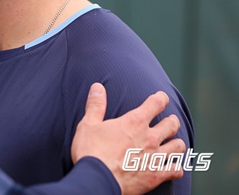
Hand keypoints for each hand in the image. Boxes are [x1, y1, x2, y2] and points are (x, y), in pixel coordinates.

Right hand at [71, 83, 185, 194]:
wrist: (97, 179)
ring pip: (178, 147)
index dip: (161, 98)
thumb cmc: (91, 151)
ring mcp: (155, 157)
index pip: (156, 103)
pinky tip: (174, 168)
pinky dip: (177, 168)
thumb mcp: (88, 124)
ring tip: (174, 143)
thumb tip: (97, 87)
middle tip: (170, 120)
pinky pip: (176, 170)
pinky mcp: (156, 175)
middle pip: (172, 124)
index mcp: (134, 122)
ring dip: (177, 143)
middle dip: (172, 120)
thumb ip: (96, 105)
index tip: (161, 97)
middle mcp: (150, 137)